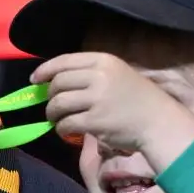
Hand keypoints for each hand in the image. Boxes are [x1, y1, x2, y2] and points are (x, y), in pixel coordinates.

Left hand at [36, 52, 193, 159]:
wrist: (158, 122)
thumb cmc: (138, 100)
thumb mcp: (117, 75)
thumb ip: (91, 74)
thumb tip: (56, 81)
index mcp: (104, 61)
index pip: (64, 61)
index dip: (45, 70)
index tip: (35, 80)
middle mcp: (99, 77)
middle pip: (58, 83)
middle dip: (49, 96)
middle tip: (52, 106)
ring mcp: (97, 99)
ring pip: (58, 104)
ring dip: (52, 114)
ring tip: (57, 120)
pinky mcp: (95, 121)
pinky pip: (66, 124)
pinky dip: (62, 129)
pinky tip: (67, 131)